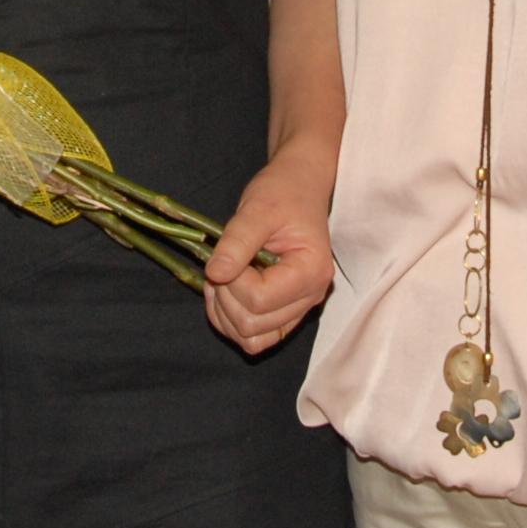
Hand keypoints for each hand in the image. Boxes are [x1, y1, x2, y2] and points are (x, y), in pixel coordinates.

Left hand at [201, 154, 336, 354]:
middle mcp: (311, 298)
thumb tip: (215, 274)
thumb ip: (237, 242)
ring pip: (252, 338)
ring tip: (224, 276)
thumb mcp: (257, 208)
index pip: (259, 299)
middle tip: (223, 263)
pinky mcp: (285, 313)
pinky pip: (255, 337)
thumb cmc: (283, 193)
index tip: (229, 252)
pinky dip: (231, 320)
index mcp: (311, 271)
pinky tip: (226, 291)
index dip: (232, 280)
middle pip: (253, 325)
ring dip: (225, 312)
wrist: (299, 188)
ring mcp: (299, 309)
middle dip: (226, 296)